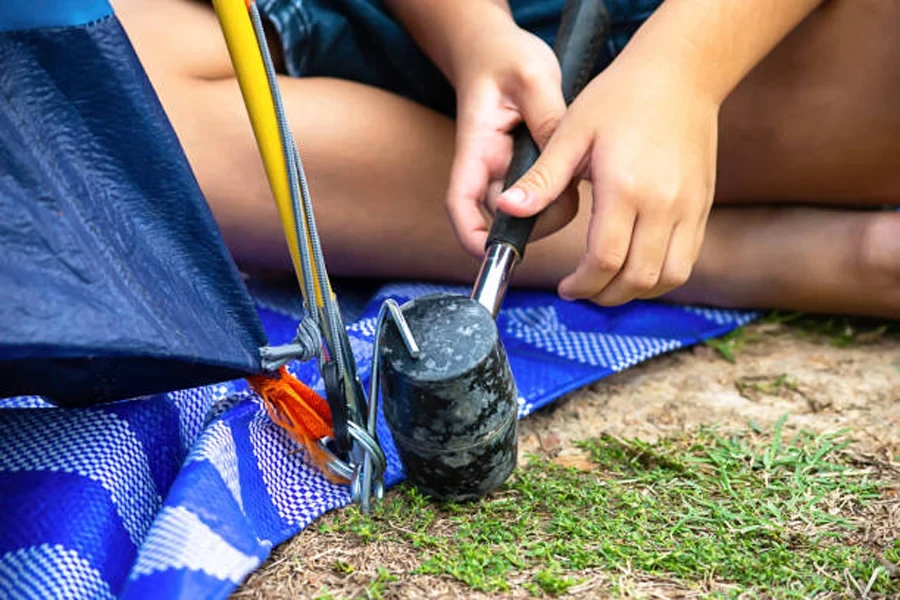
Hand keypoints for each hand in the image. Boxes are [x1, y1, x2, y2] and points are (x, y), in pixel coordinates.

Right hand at [446, 15, 578, 257]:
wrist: (495, 48)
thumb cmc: (504, 58)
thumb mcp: (531, 78)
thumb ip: (547, 120)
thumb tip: (565, 163)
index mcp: (477, 149)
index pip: (461, 205)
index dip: (473, 237)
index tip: (494, 254)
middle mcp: (488, 168)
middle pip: (505, 217)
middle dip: (539, 220)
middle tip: (571, 194)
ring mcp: (506, 172)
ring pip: (530, 210)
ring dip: (556, 204)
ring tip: (577, 170)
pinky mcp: (527, 169)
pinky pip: (545, 195)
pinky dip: (563, 191)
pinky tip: (579, 168)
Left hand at [496, 60, 719, 304]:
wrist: (680, 74)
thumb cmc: (620, 98)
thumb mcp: (571, 133)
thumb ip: (543, 179)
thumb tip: (508, 208)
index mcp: (625, 189)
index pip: (604, 261)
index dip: (581, 284)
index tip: (564, 288)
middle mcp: (663, 204)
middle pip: (637, 278)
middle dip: (603, 295)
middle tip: (581, 290)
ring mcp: (689, 208)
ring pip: (668, 278)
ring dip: (635, 292)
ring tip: (608, 284)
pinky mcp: (702, 207)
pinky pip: (687, 260)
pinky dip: (661, 277)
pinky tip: (636, 267)